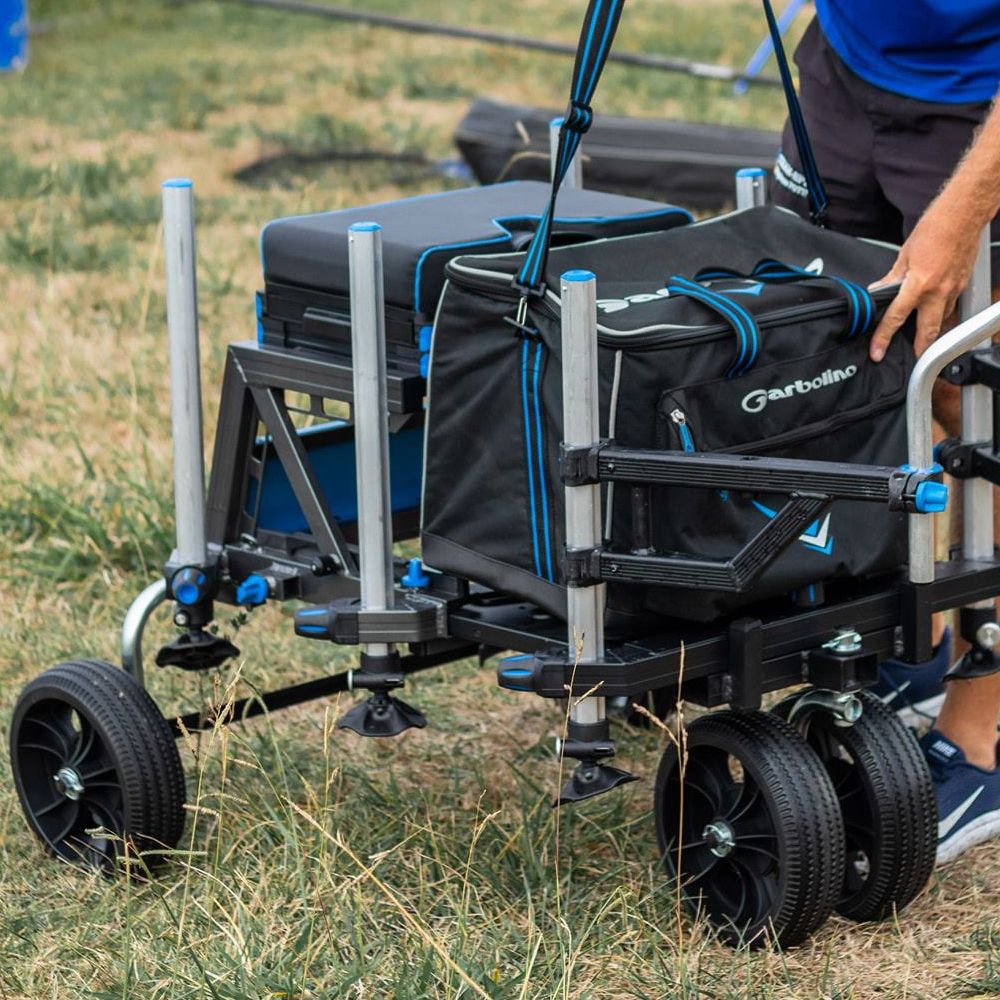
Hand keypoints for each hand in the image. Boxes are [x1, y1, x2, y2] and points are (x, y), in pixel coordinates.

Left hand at [867, 195, 981, 360]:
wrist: (964, 215)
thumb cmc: (935, 228)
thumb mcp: (905, 254)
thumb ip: (892, 278)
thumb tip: (880, 291)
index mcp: (918, 283)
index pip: (895, 317)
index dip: (883, 337)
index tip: (877, 352)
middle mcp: (937, 291)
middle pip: (927, 331)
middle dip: (919, 350)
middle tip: (910, 362)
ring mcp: (953, 289)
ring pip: (941, 321)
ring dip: (931, 333)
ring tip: (920, 342)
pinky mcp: (962, 285)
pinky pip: (950, 307)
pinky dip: (941, 314)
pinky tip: (933, 314)